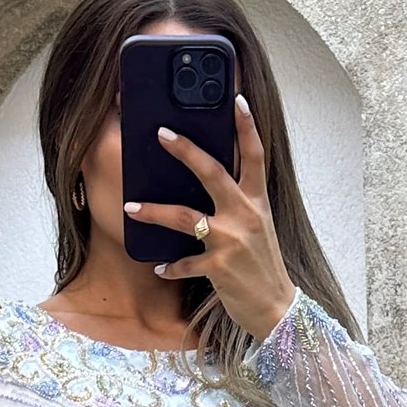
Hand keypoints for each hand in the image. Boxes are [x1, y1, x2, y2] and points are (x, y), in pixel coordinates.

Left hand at [123, 96, 296, 345]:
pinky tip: (159, 266)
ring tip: (130, 207)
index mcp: (257, 201)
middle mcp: (246, 215)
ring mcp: (232, 240)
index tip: (236, 99)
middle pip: (213, 173)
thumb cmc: (262, 265)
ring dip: (154, 211)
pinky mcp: (219, 266)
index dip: (246, 126)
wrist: (276, 307)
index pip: (255, 155)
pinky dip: (169, 266)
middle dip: (185, 150)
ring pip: (185, 217)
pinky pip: (184, 263)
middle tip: (160, 132)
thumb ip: (237, 203)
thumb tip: (207, 182)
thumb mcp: (258, 226)